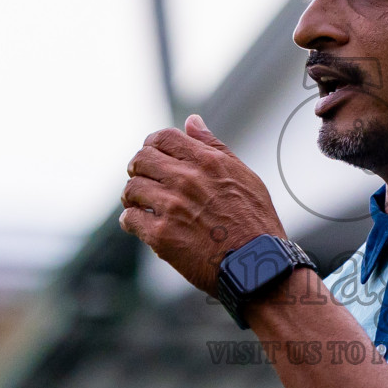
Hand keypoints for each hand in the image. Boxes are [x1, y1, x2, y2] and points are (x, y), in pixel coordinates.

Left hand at [119, 114, 286, 292]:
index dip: (151, 145)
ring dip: (132, 196)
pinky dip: (131, 220)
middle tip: (142, 180)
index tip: (152, 157)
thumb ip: (214, 147)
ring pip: (131, 189)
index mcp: (207, 161)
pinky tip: (140, 224)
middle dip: (137, 168)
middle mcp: (186, 180)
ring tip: (140, 204)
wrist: (257, 265)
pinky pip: (130, 219)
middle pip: (141, 160)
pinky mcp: (162, 236)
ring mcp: (172, 207)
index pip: (162, 138)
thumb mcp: (243, 176)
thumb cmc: (255, 222)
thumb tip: (192, 121)